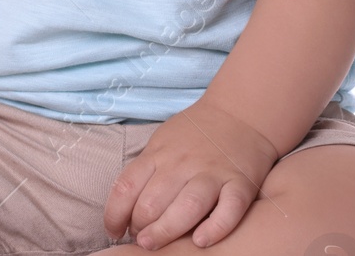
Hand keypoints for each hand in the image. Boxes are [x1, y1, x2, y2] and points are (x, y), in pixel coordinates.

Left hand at [103, 99, 279, 250]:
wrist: (240, 112)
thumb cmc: (195, 134)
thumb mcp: (162, 142)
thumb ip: (146, 171)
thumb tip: (124, 209)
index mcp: (159, 153)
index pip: (126, 187)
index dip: (114, 215)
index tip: (115, 230)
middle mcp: (183, 163)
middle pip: (152, 202)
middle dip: (139, 228)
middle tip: (141, 238)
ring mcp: (213, 173)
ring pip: (187, 207)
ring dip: (165, 230)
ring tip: (153, 244)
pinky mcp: (240, 183)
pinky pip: (229, 210)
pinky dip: (215, 228)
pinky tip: (200, 241)